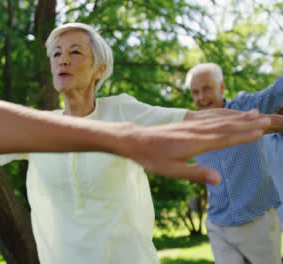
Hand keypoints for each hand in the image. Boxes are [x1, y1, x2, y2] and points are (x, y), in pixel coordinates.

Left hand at [122, 110, 269, 184]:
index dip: (243, 135)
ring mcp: (191, 124)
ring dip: (238, 116)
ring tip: (255, 112)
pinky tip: (229, 113)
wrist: (135, 140)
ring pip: (219, 119)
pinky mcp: (187, 122)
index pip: (224, 138)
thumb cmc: (152, 158)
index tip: (260, 131)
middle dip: (247, 123)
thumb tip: (219, 179)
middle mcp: (196, 130)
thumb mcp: (171, 171)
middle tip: (267, 120)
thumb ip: (196, 174)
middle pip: (226, 126)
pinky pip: (210, 116)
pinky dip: (223, 113)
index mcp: (195, 143)